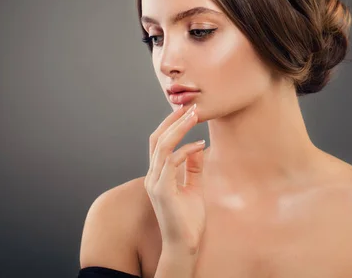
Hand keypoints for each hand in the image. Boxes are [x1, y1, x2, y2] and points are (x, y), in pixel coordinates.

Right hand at [144, 103, 206, 252]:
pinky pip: (171, 162)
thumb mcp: (194, 187)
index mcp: (157, 174)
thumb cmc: (188, 219)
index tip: (186, 112)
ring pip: (162, 146)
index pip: (159, 142)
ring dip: (178, 129)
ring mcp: (154, 182)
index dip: (170, 125)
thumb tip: (197, 145)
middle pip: (157, 139)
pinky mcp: (162, 190)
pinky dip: (185, 150)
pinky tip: (199, 144)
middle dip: (173, 121)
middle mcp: (152, 175)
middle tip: (190, 107)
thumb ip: (193, 167)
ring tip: (194, 116)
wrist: (184, 245)